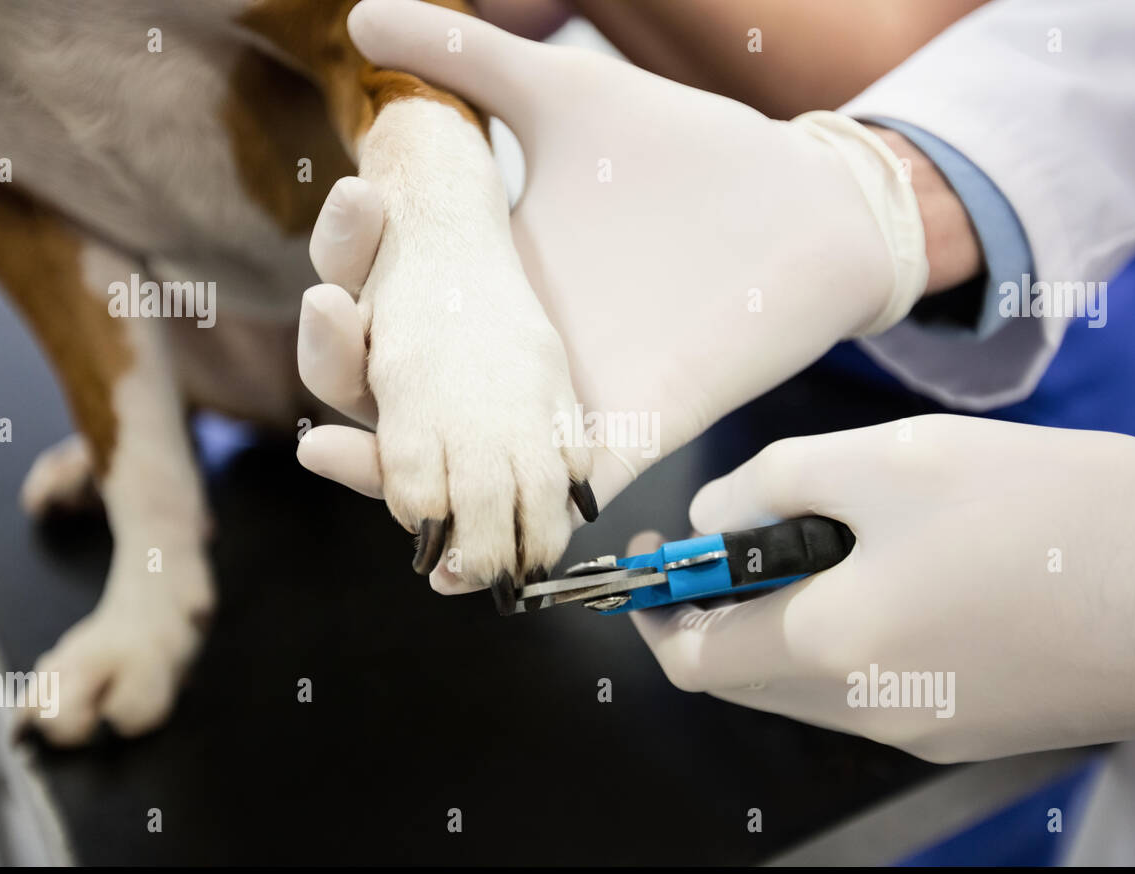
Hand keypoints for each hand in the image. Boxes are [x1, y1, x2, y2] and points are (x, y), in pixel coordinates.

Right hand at [297, 0, 931, 591]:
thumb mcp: (564, 96)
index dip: (344, 268)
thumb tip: (364, 12)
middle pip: (393, 386)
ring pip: (449, 461)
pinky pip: (542, 508)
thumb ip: (469, 62)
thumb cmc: (688, 150)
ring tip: (331, 452)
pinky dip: (484, 538)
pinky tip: (432, 558)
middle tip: (335, 315)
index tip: (350, 213)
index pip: (382, 293)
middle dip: (341, 364)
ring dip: (382, 471)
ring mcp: (559, 402)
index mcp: (485, 274)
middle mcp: (508, 350)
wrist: (803, 204)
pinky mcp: (620, 437)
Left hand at [629, 415, 1134, 762]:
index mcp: (834, 650)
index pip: (693, 660)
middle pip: (745, 678)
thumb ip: (775, 483)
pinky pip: (872, 690)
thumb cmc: (1057, 513)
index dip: (655, 609)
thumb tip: (712, 516)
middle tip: (731, 534)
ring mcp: (925, 729)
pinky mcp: (973, 725)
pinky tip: (892, 571)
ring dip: (784, 620)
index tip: (651, 562)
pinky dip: (846, 637)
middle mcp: (870, 713)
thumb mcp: (892, 460)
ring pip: (807, 685)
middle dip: (717, 610)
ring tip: (823, 536)